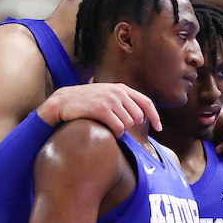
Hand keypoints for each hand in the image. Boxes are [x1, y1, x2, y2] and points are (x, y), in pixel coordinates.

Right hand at [38, 82, 161, 136]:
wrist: (63, 101)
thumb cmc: (86, 102)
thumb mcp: (106, 96)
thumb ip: (122, 102)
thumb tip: (139, 116)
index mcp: (122, 88)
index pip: (146, 102)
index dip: (155, 116)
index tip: (158, 128)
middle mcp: (118, 92)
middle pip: (137, 117)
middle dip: (130, 125)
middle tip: (116, 125)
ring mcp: (110, 99)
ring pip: (128, 124)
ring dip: (120, 130)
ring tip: (108, 126)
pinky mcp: (102, 109)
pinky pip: (119, 128)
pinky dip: (115, 134)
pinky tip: (107, 131)